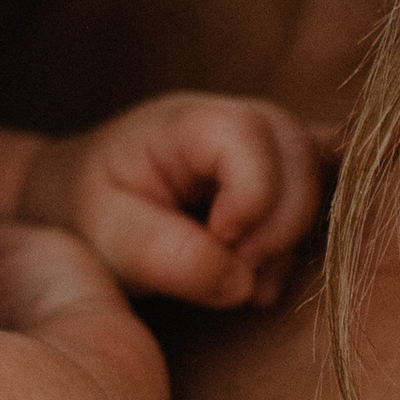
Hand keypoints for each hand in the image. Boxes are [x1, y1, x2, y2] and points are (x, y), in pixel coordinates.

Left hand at [22, 92, 332, 308]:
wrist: (77, 206)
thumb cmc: (86, 214)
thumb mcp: (108, 239)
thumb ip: (168, 257)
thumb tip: (240, 281)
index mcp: (185, 120)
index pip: (250, 139)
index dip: (251, 201)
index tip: (219, 245)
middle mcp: (233, 117)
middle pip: (300, 154)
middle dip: (280, 227)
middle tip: (236, 274)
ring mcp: (261, 142)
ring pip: (319, 176)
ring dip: (293, 240)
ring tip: (246, 281)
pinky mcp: (275, 171)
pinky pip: (321, 185)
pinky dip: (307, 229)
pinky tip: (270, 266)